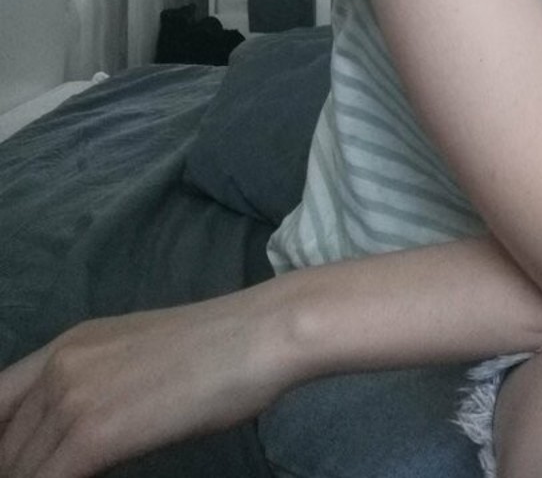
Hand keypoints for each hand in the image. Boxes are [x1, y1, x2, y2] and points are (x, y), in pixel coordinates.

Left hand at [0, 292, 287, 477]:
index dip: (1, 444)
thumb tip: (75, 435)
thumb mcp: (137, 359)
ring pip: (20, 469)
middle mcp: (59, 365)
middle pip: (6, 447)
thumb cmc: (217, 350)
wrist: (259, 335)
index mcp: (67, 345)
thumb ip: (96, 389)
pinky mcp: (93, 434)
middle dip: (17, 473)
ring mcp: (73, 398)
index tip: (18, 464)